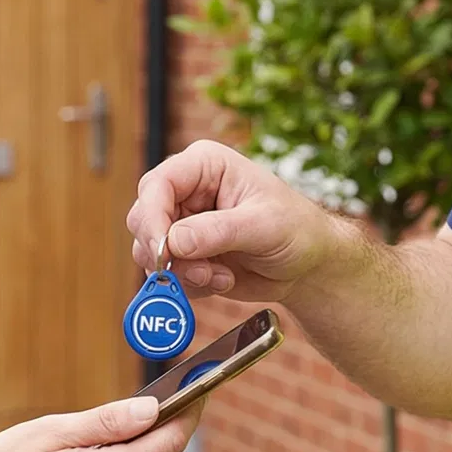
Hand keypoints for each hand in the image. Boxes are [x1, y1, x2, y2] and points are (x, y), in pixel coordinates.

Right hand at [127, 139, 347, 308]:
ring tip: (220, 276)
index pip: (158, 184)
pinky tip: (222, 279)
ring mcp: (182, 224)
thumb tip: (174, 242)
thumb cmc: (297, 230)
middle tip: (200, 271)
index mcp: (205, 166)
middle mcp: (186, 192)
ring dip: (180, 273)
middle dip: (165, 252)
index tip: (164, 251)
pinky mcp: (185, 255)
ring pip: (148, 251)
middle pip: (143, 218)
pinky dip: (189, 285)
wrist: (308, 265)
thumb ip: (218, 231)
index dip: (153, 218)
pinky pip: (164, 275)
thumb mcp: (265, 225)